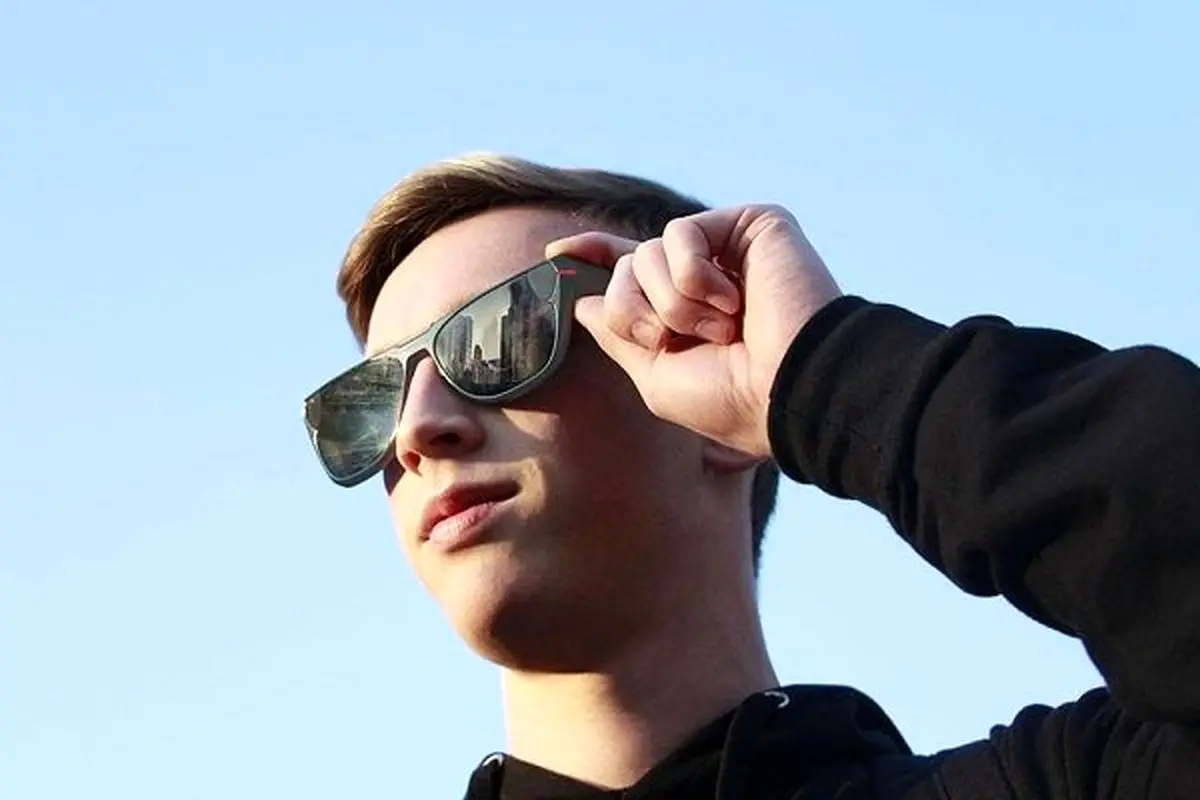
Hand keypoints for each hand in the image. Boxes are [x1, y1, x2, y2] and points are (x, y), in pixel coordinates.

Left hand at [546, 204, 841, 457]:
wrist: (791, 386)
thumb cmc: (734, 399)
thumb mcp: (658, 379)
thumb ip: (619, 337)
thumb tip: (582, 304)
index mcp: (686, 314)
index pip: (631, 273)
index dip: (593, 257)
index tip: (555, 255)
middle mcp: (706, 279)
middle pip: (626, 267)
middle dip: (636, 310)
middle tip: (678, 340)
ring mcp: (728, 251)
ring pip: (647, 251)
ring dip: (671, 302)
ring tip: (722, 328)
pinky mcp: (750, 225)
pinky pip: (679, 234)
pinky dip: (693, 276)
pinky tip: (733, 301)